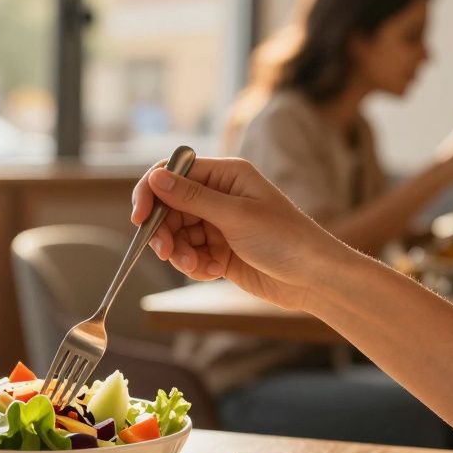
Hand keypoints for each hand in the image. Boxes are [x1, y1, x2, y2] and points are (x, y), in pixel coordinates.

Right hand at [130, 157, 353, 311]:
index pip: (173, 174)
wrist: (313, 279)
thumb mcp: (236, 216)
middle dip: (165, 232)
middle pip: (169, 208)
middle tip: (166, 253)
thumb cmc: (286, 239)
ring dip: (180, 253)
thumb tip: (155, 176)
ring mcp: (218, 224)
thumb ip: (192, 198)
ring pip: (177, 235)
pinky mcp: (219, 250)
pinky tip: (213, 273)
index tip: (139, 217)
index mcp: (226, 175)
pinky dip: (195, 266)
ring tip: (198, 267)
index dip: (151, 192)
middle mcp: (219, 196)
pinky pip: (190, 255)